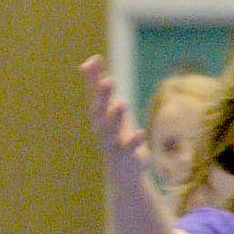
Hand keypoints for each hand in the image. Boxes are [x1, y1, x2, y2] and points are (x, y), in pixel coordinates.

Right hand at [79, 56, 148, 193]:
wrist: (123, 173)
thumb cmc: (117, 136)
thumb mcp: (111, 110)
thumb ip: (102, 87)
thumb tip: (92, 59)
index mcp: (100, 115)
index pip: (94, 94)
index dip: (93, 78)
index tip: (94, 60)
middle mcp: (102, 127)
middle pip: (99, 110)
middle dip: (103, 96)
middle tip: (108, 80)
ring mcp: (113, 143)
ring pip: (111, 130)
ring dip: (116, 117)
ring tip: (122, 103)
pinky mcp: (126, 156)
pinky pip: (129, 148)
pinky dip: (134, 140)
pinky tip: (141, 131)